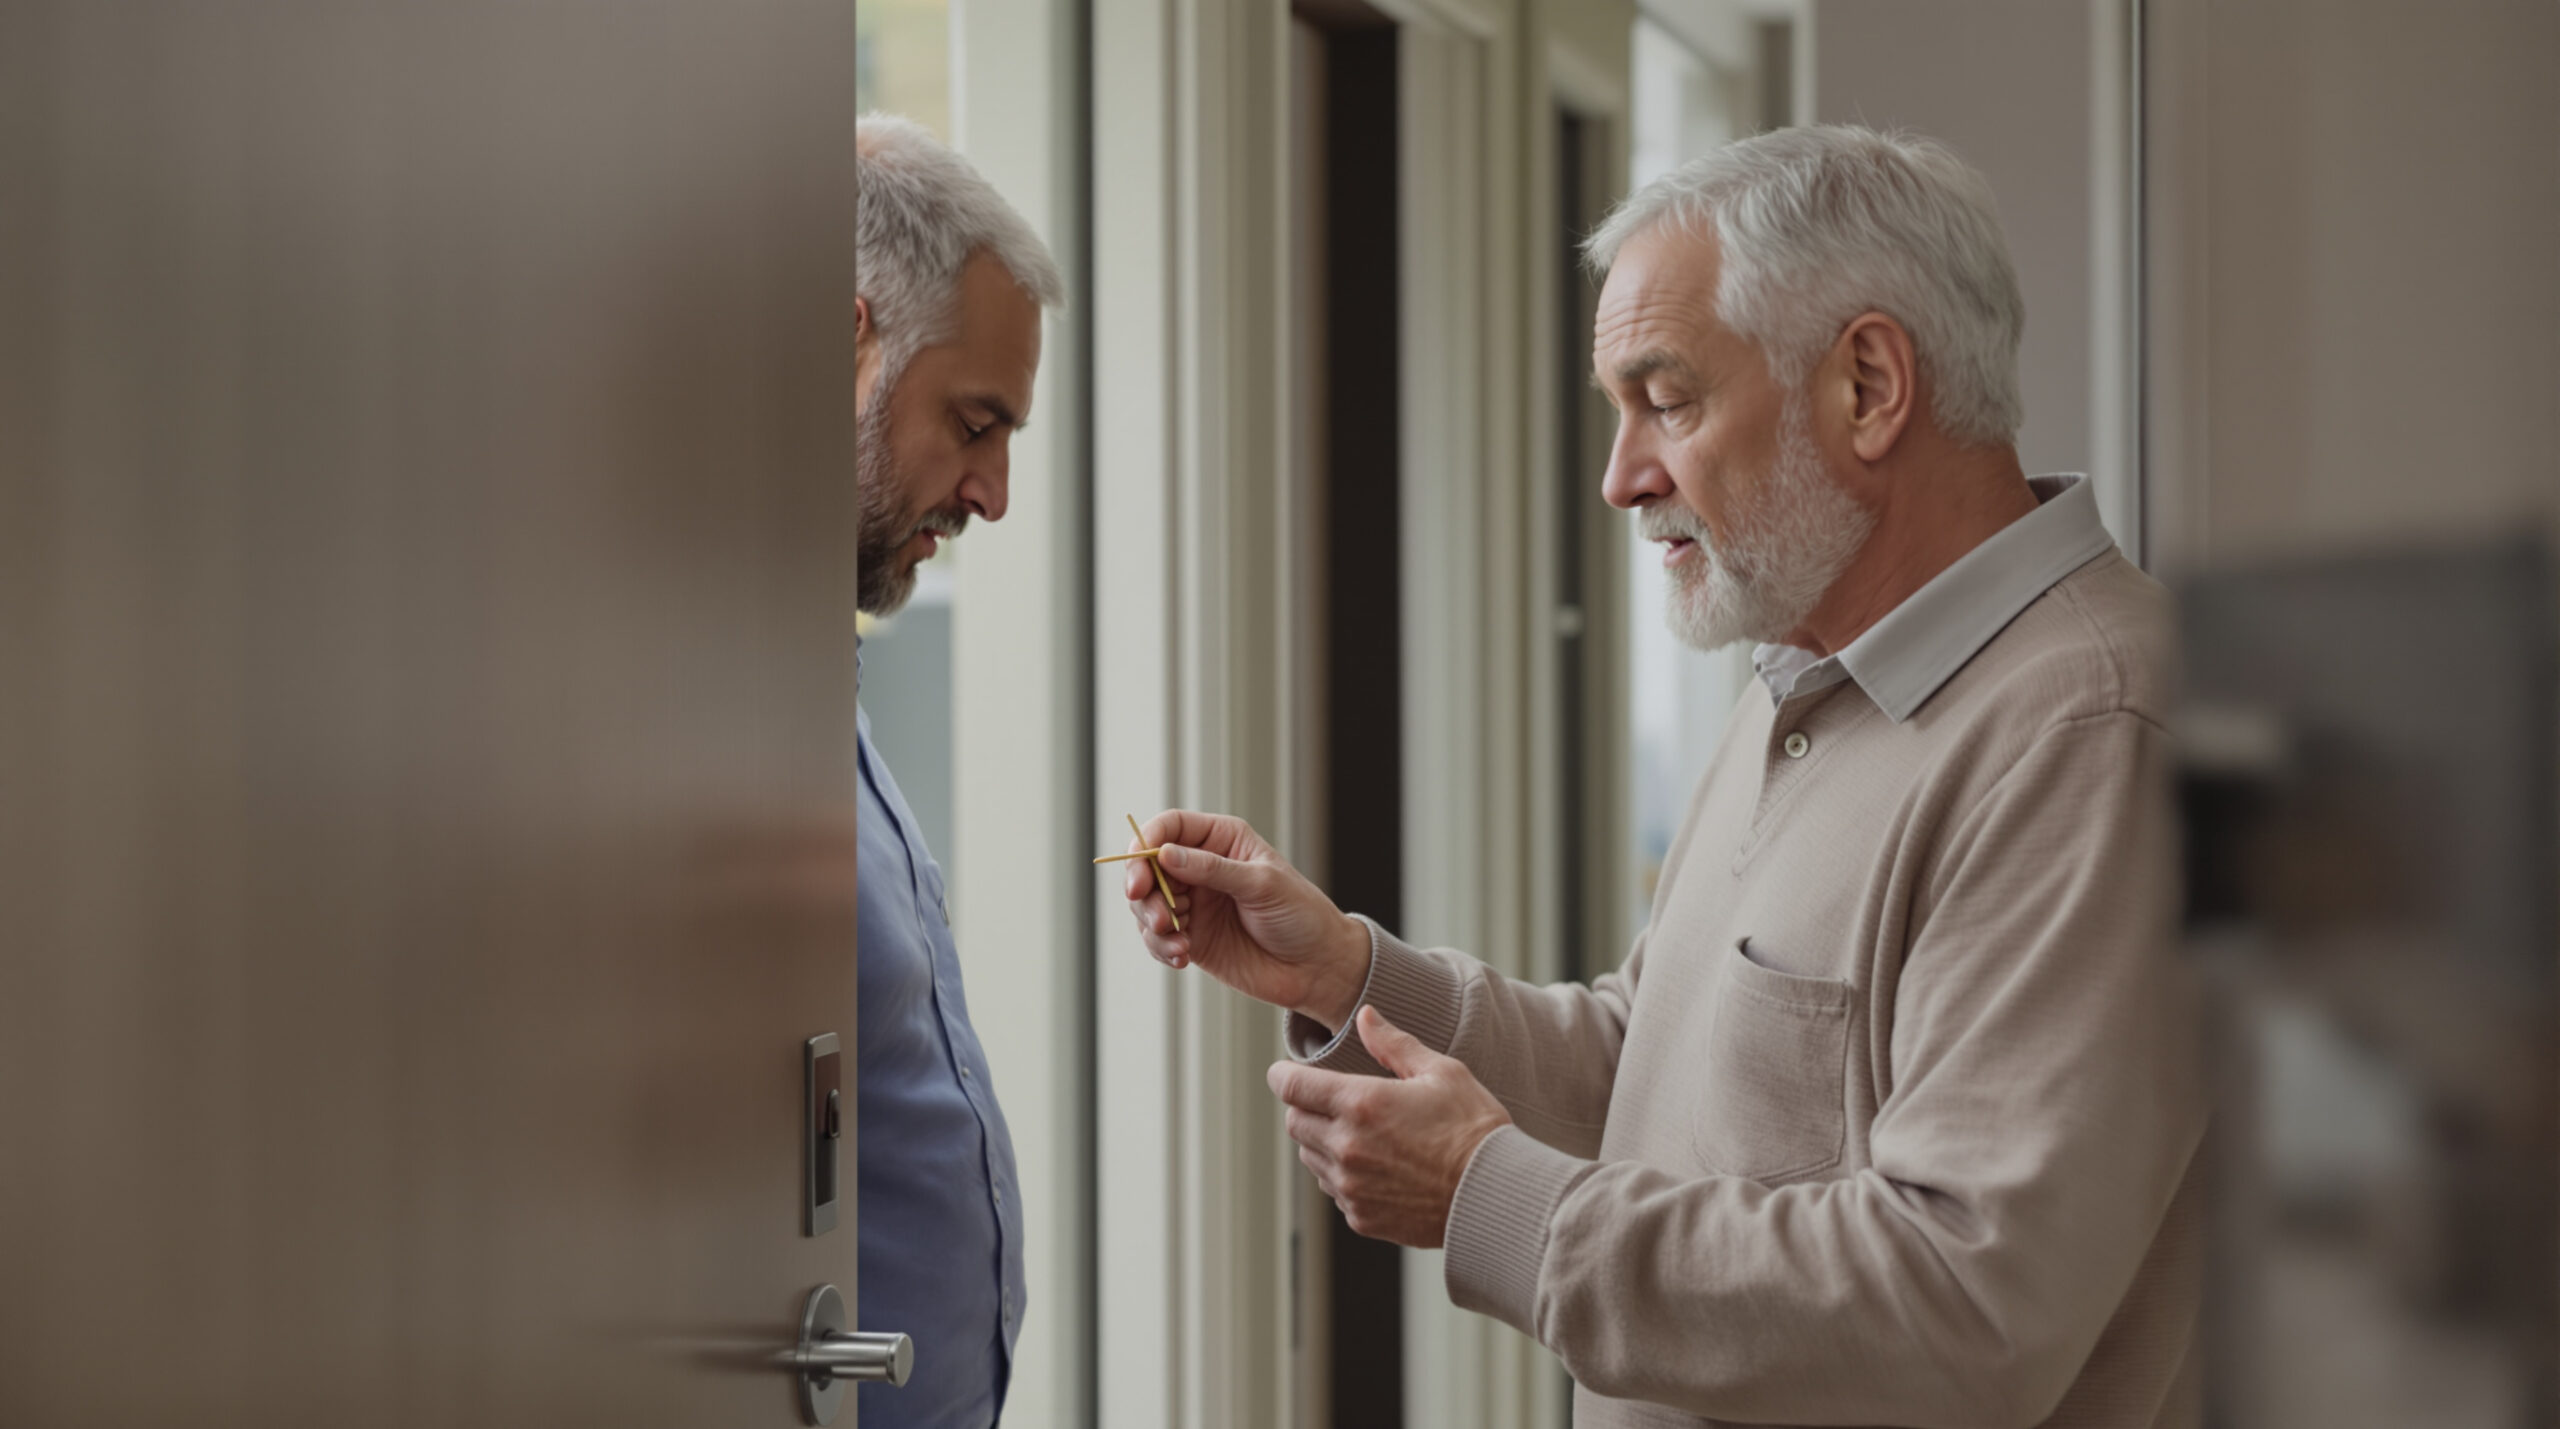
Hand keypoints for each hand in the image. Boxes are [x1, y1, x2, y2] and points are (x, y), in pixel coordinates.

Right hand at [1124, 809, 1370, 1028]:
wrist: (1318, 967)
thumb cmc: (1301, 915)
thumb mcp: (1261, 884)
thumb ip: (1212, 869)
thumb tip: (1164, 854)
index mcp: (1221, 840)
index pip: (1171, 827)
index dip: (1147, 841)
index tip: (1140, 867)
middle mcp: (1201, 868)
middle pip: (1148, 867)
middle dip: (1143, 891)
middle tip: (1156, 915)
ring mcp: (1194, 904)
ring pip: (1146, 905)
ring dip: (1152, 924)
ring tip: (1178, 941)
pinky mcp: (1191, 938)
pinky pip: (1158, 938)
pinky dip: (1161, 947)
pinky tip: (1182, 957)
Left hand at [1267, 1007, 1511, 1247]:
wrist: (1495, 1195)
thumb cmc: (1474, 1129)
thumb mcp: (1441, 1072)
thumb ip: (1393, 1044)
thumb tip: (1364, 1016)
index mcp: (1361, 1104)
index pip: (1291, 1086)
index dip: (1283, 1075)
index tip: (1286, 1072)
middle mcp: (1346, 1147)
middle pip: (1294, 1123)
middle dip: (1305, 1107)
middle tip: (1333, 1101)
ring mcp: (1351, 1186)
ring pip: (1310, 1158)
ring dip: (1323, 1142)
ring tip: (1363, 1134)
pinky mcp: (1361, 1217)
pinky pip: (1334, 1190)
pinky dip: (1344, 1175)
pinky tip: (1378, 1166)